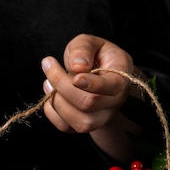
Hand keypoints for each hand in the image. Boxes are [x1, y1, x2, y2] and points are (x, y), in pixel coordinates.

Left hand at [41, 34, 146, 161]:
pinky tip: (50, 95)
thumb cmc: (95, 56)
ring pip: (80, 122)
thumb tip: (77, 66)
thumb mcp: (91, 42)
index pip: (112, 86)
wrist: (99, 75)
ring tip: (48, 82)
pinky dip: (51, 112)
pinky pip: (66, 128)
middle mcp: (115, 101)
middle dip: (62, 84)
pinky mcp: (85, 126)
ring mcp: (102, 117)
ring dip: (57, 101)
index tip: (75, 76)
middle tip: (49, 64)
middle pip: (89, 103)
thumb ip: (83, 48)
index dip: (92, 84)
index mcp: (121, 75)